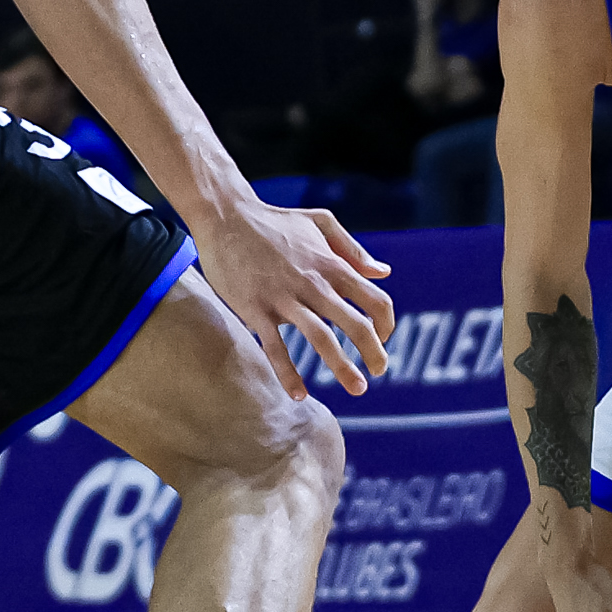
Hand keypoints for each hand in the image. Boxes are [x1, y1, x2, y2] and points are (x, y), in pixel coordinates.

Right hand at [195, 199, 395, 398]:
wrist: (226, 216)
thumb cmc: (275, 220)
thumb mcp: (320, 223)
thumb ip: (353, 249)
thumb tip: (383, 272)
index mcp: (332, 265)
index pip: (376, 300)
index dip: (386, 323)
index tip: (383, 338)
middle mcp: (314, 284)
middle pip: (356, 325)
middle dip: (374, 353)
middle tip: (379, 373)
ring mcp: (284, 298)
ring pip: (321, 339)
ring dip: (342, 367)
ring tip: (358, 389)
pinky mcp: (256, 310)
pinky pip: (275, 347)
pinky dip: (288, 373)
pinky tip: (298, 395)